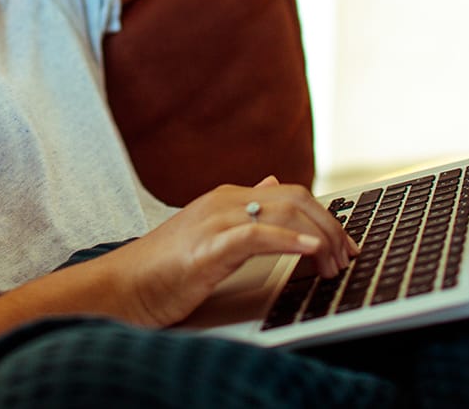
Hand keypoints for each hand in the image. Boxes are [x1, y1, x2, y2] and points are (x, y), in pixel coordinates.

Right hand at [97, 177, 358, 327]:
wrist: (122, 286)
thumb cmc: (163, 268)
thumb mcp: (209, 232)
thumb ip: (243, 209)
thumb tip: (271, 182)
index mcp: (227, 197)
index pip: (291, 194)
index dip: (326, 218)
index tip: (345, 247)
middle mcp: (225, 201)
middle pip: (296, 198)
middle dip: (331, 227)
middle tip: (346, 259)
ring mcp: (215, 220)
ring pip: (284, 211)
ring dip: (320, 238)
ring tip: (333, 264)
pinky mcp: (208, 247)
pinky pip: (257, 235)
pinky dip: (290, 241)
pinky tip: (309, 253)